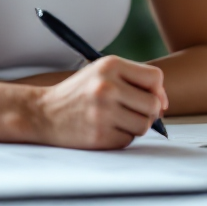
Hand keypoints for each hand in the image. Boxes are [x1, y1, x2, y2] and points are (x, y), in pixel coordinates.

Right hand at [32, 56, 167, 149]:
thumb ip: (133, 80)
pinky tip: (104, 129)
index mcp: (110, 66)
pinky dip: (120, 137)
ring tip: (116, 120)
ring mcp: (103, 112)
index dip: (159, 91)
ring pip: (144, 125)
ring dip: (135, 126)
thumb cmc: (78, 93)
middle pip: (153, 105)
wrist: (43, 113)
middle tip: (132, 111)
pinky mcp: (99, 135)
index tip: (153, 98)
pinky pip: (128, 140)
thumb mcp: (101, 73)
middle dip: (149, 111)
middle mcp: (107, 87)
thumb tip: (163, 103)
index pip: (155, 78)